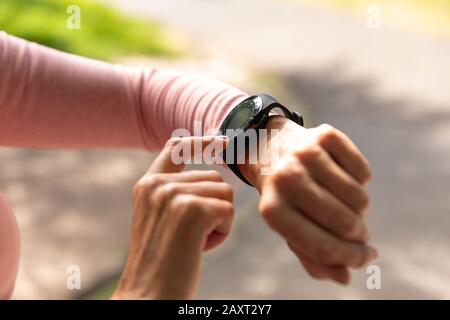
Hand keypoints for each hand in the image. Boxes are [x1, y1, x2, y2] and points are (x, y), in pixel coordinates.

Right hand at [113, 136, 233, 298]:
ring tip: (194, 242)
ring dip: (218, 220)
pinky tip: (199, 249)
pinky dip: (221, 233)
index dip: (202, 142)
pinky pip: (228, 212)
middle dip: (214, 207)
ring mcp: (174, 195)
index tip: (223, 142)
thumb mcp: (160, 219)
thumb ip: (175, 193)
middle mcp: (158, 184)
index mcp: (147, 185)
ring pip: (224, 194)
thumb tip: (213, 178)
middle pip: (214, 178)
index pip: (177, 147)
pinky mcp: (192, 210)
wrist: (147, 295)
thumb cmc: (161, 263)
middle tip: (192, 235)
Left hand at [239, 116, 377, 283]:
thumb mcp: (288, 225)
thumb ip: (312, 255)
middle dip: (360, 235)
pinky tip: (343, 178)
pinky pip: (363, 171)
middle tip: (359, 231)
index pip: (322, 246)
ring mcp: (306, 154)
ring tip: (346, 204)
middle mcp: (287, 180)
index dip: (351, 258)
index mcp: (273, 210)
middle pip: (344, 223)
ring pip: (358, 197)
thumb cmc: (282, 194)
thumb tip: (344, 277)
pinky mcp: (325, 135)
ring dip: (361, 208)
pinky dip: (361, 181)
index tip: (366, 257)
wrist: (268, 146)